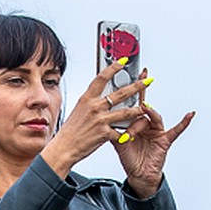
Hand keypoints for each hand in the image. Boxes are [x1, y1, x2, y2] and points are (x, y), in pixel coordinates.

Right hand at [40, 57, 154, 178]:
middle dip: (137, 86)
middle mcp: (95, 107)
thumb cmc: (69, 131)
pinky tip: (132, 134)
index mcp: (87, 99)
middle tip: (146, 82)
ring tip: (145, 107)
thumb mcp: (78, 110)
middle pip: (120, 93)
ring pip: (125, 112)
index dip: (114, 67)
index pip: (102, 77)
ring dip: (138, 109)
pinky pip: (120, 133)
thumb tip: (99, 96)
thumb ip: (90, 103)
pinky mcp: (104, 134)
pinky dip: (127, 134)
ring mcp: (100, 120)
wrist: (63, 148)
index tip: (123, 61)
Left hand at [112, 84, 194, 199]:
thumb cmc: (130, 159)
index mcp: (136, 123)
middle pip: (143, 110)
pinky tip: (189, 115)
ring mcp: (156, 131)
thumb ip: (112, 128)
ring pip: (152, 119)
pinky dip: (183, 123)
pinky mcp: (165, 140)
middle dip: (139, 105)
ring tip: (143, 114)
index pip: (135, 103)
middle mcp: (147, 124)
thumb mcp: (117, 142)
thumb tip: (103, 117)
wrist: (138, 175)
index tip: (134, 74)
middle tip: (138, 92)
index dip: (135, 89)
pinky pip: (176, 130)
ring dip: (145, 120)